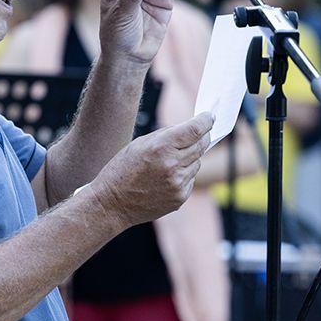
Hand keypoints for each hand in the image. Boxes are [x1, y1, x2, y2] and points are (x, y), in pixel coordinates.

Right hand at [86, 112, 213, 226]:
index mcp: (161, 147)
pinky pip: (191, 179)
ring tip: (168, 162)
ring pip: (197, 162)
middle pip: (202, 145)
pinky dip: (184, 174)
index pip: (195, 129)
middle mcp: (172, 165)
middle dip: (203, 136)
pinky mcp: (180, 197)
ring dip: (190, 157)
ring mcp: (178, 183)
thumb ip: (166, 135)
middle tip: (201, 132)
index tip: (209, 116)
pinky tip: (165, 178)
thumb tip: (188, 129)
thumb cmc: (121, 170)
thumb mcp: (139, 144)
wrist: (112, 203)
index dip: (205, 120)